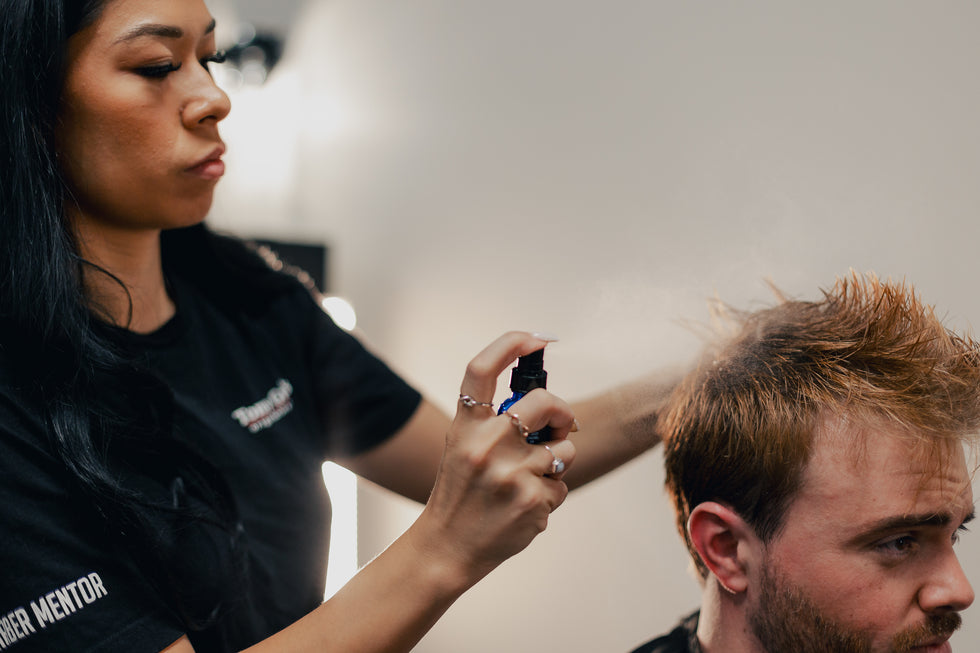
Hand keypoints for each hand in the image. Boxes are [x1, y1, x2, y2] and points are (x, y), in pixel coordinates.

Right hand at [413, 332, 577, 584]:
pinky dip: (549, 495)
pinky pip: (561, 485)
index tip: (535, 339)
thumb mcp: (462, 448)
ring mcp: (511, 474)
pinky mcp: (532, 501)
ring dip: (556, 463)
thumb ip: (493, 422)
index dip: (511, 343)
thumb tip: (545, 401)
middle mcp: (486, 445)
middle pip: (545, 402)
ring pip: (564, 449)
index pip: (483, 368)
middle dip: (561, 412)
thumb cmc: (459, 494)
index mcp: (465, 427)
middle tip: (557, 427)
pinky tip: (523, 507)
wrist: (446, 548)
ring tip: (529, 480)